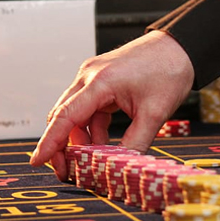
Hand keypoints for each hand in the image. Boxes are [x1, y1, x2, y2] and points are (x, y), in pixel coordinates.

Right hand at [29, 30, 194, 180]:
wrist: (182, 48)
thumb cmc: (169, 71)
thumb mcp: (155, 113)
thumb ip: (136, 143)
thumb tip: (121, 168)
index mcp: (100, 82)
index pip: (65, 117)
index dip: (50, 142)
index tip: (37, 161)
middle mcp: (90, 77)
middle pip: (64, 116)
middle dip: (62, 146)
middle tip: (68, 172)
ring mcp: (94, 77)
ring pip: (76, 115)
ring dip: (81, 139)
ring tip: (89, 163)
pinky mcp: (103, 81)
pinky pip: (90, 110)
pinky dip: (93, 129)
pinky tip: (102, 146)